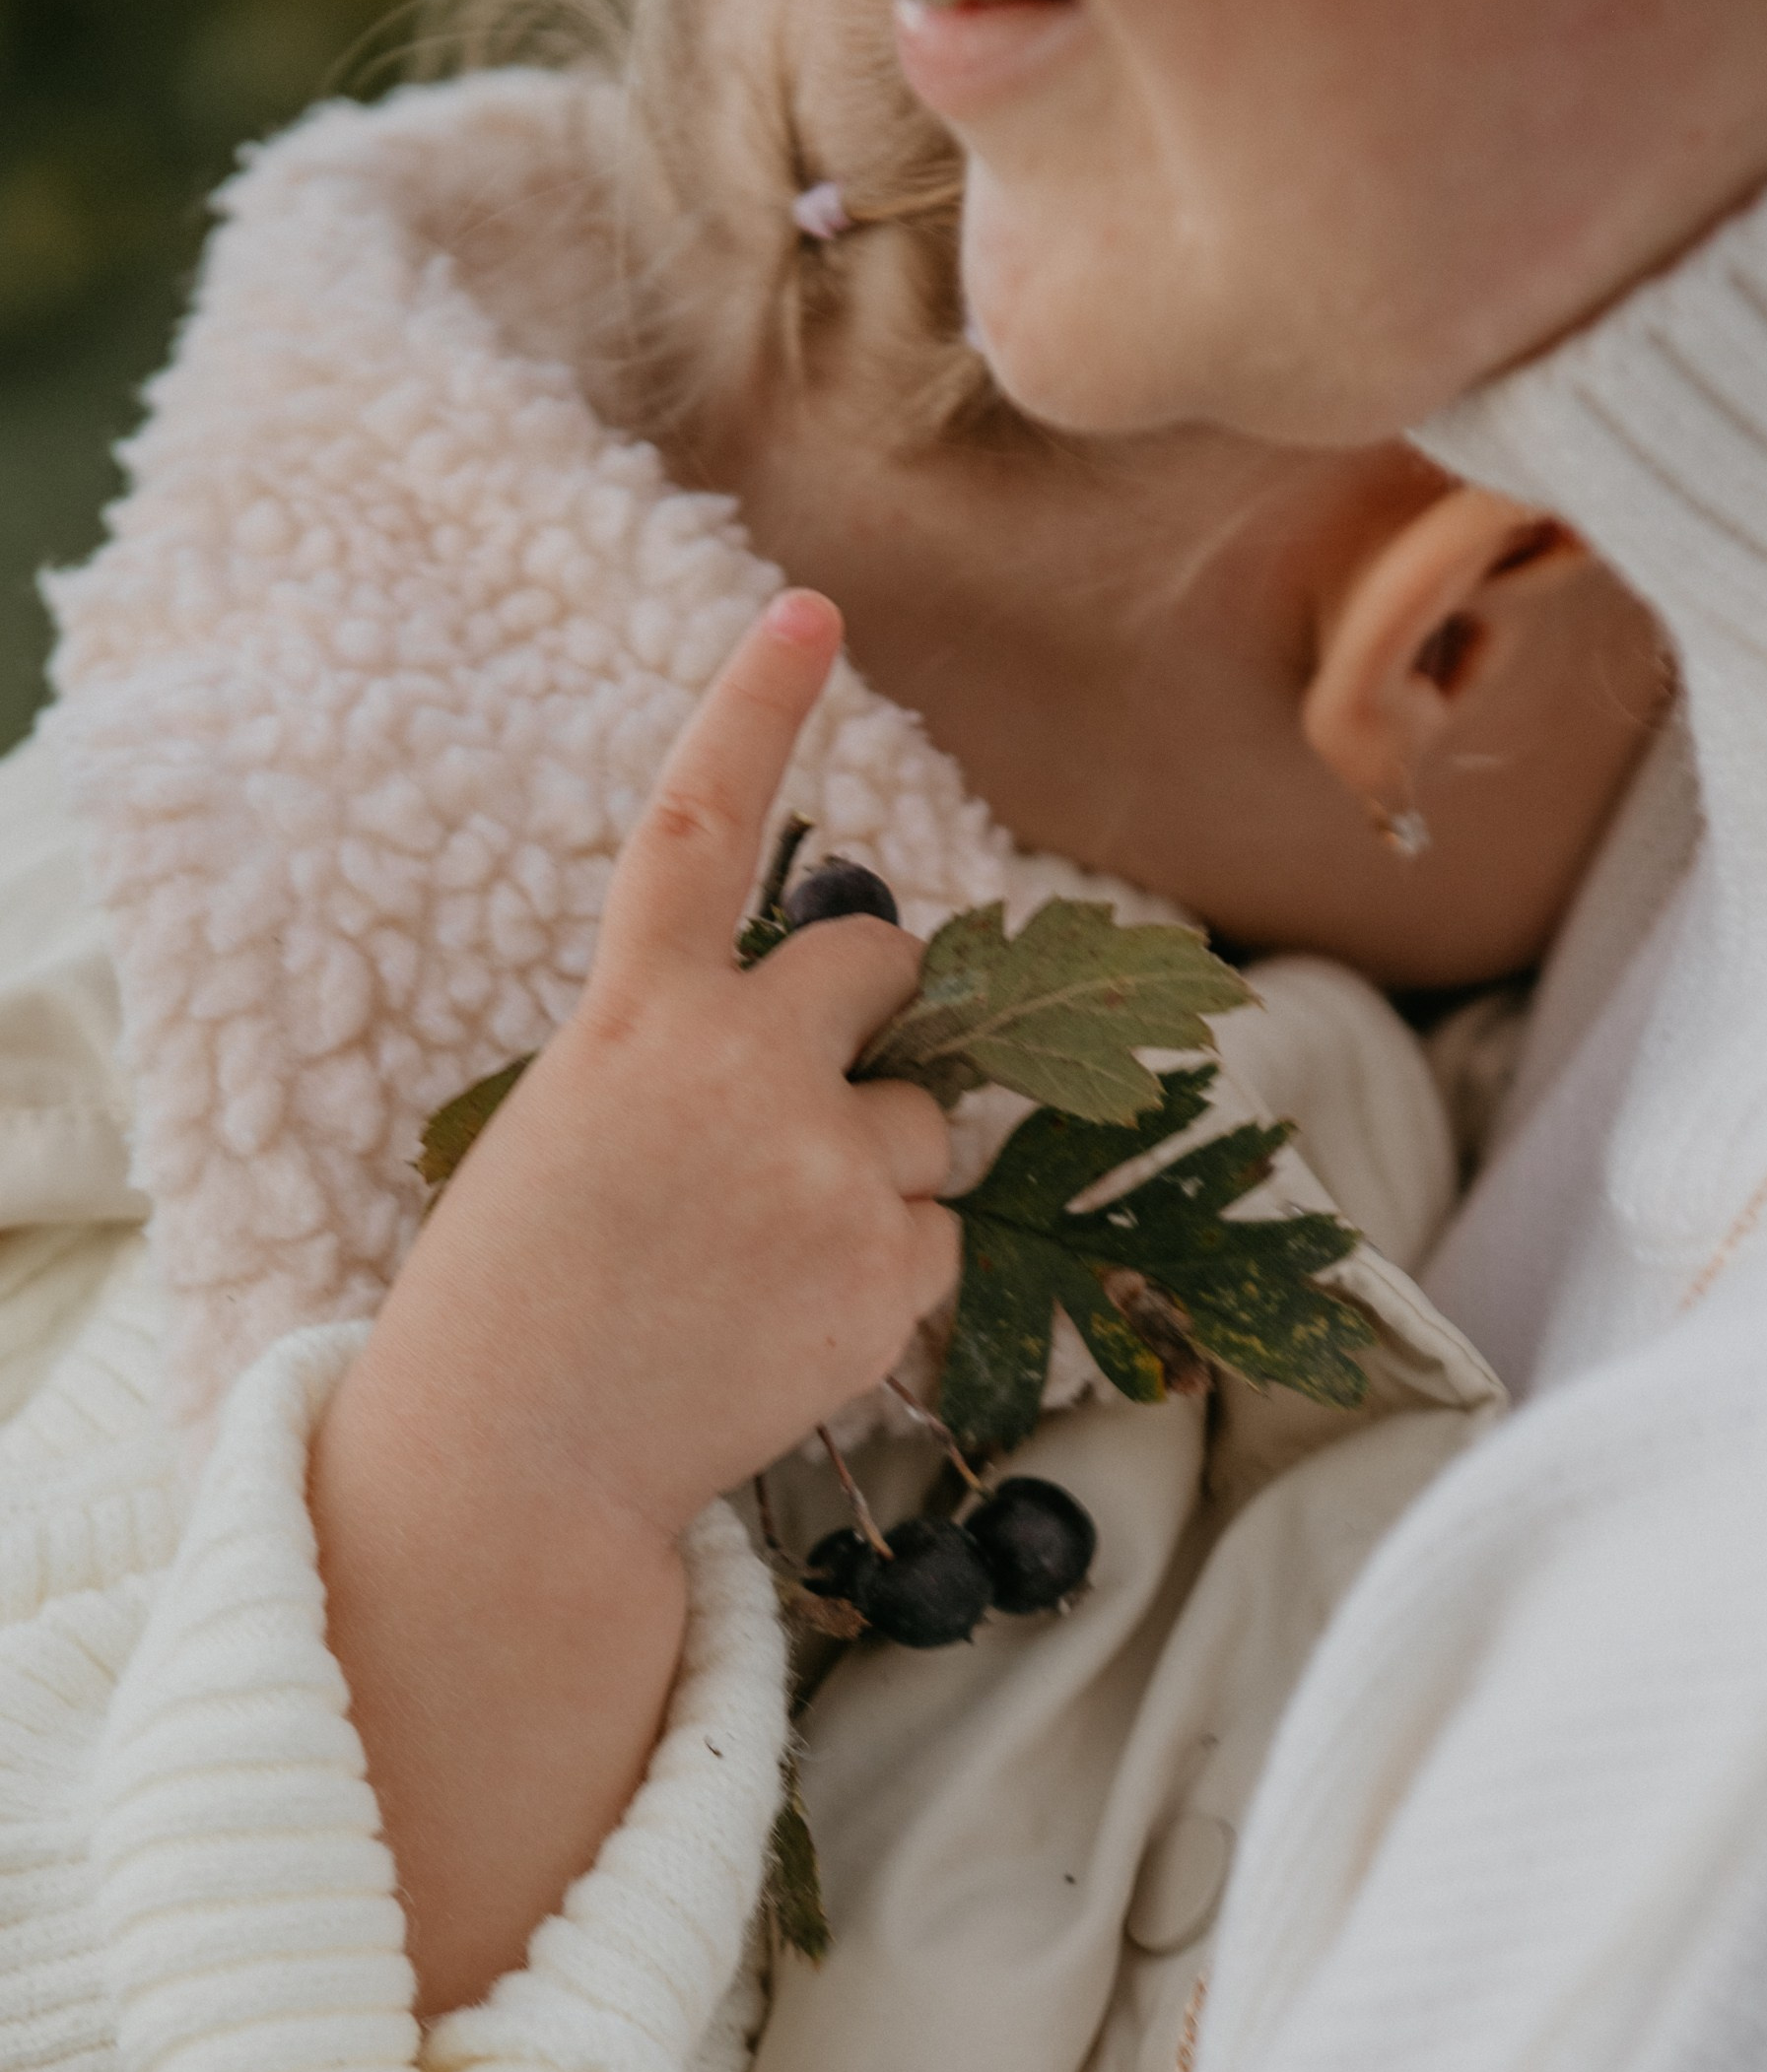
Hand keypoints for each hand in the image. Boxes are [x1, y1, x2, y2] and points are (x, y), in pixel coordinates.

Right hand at [311, 593, 953, 2017]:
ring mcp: (827, 1168)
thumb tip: (839, 1039)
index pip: (702, 828)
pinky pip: (939, 1236)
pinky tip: (792, 1325)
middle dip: (874, 1011)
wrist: (522, 1462)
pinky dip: (890, 1274)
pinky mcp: (887, 1270)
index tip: (814, 610)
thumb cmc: (529, 1294)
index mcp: (634, 1018)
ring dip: (878, 1168)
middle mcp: (742, 1068)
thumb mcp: (576, 1127)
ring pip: (926, 1121)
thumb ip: (693, 1056)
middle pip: (883, 964)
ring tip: (763, 1262)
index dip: (757, 710)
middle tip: (806, 1098)